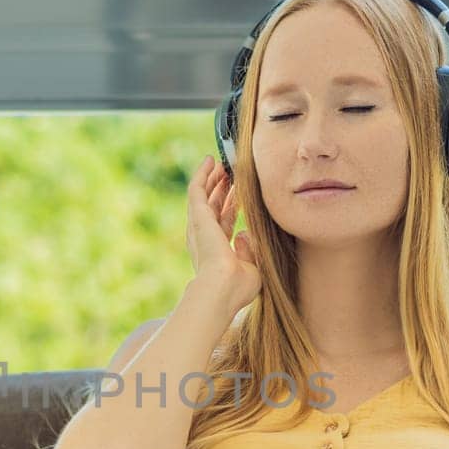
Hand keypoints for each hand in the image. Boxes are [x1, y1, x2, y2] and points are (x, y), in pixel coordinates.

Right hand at [185, 154, 260, 314]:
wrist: (222, 288)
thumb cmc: (238, 287)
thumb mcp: (251, 268)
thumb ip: (249, 252)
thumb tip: (243, 235)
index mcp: (216, 249)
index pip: (223, 222)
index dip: (231, 206)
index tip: (239, 193)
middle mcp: (204, 237)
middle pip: (212, 206)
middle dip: (220, 189)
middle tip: (229, 173)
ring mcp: (199, 226)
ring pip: (203, 195)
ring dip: (211, 178)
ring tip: (218, 163)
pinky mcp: (197, 217)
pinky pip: (197, 189)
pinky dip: (202, 174)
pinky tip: (210, 160)